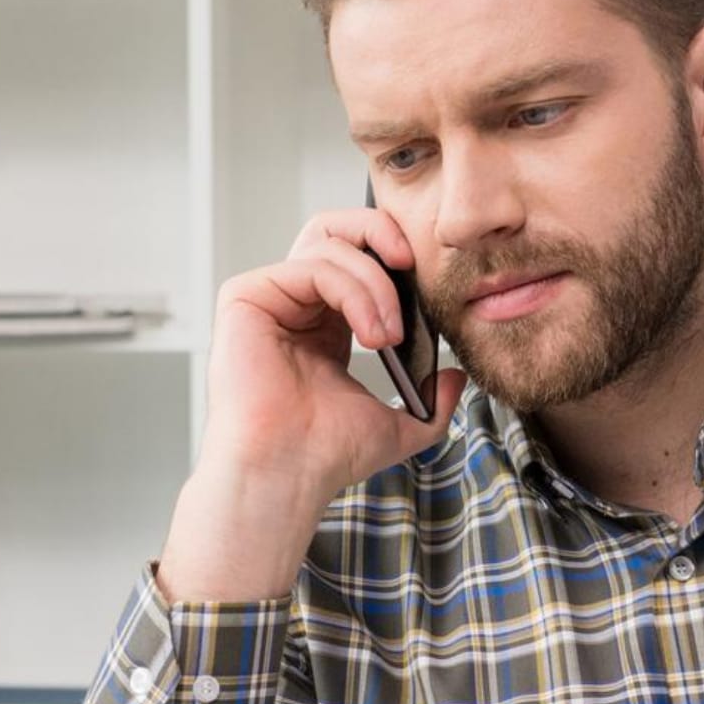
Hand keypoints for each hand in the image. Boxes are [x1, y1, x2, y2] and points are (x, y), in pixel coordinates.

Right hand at [159, 208, 467, 599]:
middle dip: (381, 235)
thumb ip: (432, 403)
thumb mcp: (398, 426)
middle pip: (335, 229)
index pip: (357, 258)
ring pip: (330, 246)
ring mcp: (267, 298)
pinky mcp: (246, 297)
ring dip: (375, 284)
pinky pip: (311, 265)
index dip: (393, 256)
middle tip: (412, 265)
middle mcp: (293, 305)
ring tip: (388, 336)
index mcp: (322, 324)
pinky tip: (369, 333)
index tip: (426, 280)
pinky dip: (353, 291)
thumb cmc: (327, 455)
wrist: (289, 473)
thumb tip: (457, 378)